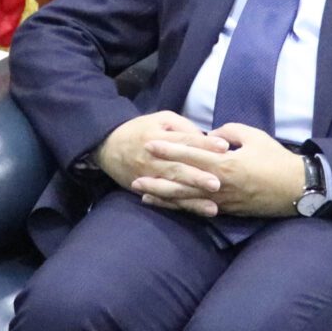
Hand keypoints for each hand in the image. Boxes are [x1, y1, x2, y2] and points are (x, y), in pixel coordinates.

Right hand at [99, 110, 219, 205]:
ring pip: (172, 189)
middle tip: (218, 183)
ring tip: (213, 206)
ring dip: (192, 198)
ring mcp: (149, 177)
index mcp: (158, 137)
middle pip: (178, 168)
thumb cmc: (141, 130)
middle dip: (197, 177)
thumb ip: (183, 127)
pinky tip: (199, 211)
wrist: (107, 145)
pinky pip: (166, 200)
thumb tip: (206, 138)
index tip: (224, 147)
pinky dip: (182, 207)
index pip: (184, 141)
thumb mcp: (161, 119)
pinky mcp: (146, 190)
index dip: (204, 143)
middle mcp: (153, 159)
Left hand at [137, 122, 304, 220]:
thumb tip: (212, 135)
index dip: (169, 148)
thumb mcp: (255, 137)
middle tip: (135, 169)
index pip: (191, 154)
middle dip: (157, 173)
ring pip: (185, 198)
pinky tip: (164, 204)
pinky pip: (196, 209)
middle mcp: (219, 184)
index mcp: (226, 163)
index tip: (150, 143)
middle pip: (182, 179)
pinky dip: (178, 207)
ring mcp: (220, 200)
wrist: (296, 189)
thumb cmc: (276, 160)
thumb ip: (230, 131)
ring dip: (162, 194)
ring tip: (141, 190)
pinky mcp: (225, 211)